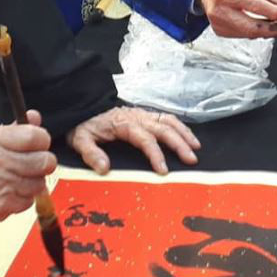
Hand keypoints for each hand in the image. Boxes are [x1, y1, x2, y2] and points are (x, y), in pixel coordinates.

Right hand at [0, 109, 57, 229]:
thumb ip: (13, 128)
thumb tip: (34, 118)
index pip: (36, 136)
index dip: (42, 139)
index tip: (39, 142)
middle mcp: (0, 163)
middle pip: (44, 161)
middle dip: (44, 161)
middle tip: (36, 161)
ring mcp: (3, 187)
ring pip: (39, 183)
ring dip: (34, 181)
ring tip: (20, 177)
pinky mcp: (3, 207)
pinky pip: (28, 202)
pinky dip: (23, 198)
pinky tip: (12, 191)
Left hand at [67, 106, 200, 175]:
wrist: (83, 105)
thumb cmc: (84, 124)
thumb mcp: (80, 139)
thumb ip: (91, 153)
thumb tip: (104, 168)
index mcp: (125, 124)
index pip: (145, 140)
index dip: (156, 155)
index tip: (164, 170)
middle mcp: (138, 117)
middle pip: (164, 128)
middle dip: (180, 144)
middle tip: (191, 160)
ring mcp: (143, 114)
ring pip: (169, 121)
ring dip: (184, 133)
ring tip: (196, 147)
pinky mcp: (144, 114)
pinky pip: (166, 117)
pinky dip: (179, 126)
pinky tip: (186, 135)